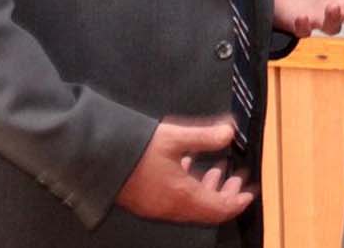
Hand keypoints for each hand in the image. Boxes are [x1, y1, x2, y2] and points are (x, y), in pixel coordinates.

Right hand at [115, 117, 255, 223]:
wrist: (94, 160)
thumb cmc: (136, 149)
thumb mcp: (175, 138)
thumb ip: (205, 137)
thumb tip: (230, 133)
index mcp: (181, 196)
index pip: (218, 209)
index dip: (236, 203)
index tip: (249, 194)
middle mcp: (170, 208)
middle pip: (205, 211)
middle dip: (225, 196)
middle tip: (237, 180)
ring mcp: (155, 207)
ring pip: (190, 206)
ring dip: (207, 191)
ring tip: (217, 171)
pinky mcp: (144, 201)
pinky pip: (175, 202)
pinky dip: (189, 188)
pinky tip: (188, 167)